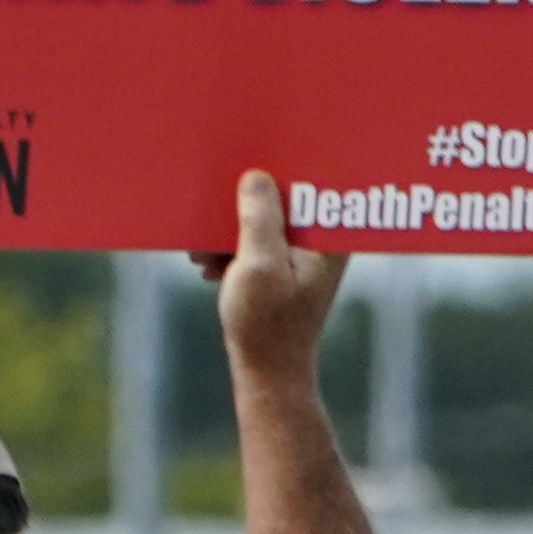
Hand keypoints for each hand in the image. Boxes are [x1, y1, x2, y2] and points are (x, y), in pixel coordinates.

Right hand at [192, 169, 351, 375]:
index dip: (277, 169)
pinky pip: (254, 240)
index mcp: (330, 235)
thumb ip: (260, 219)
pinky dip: (230, 248)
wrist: (266, 371)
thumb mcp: (259, 266)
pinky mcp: (282, 265)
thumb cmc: (267, 324)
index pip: (308, 183)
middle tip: (211, 215)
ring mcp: (302, 252)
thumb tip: (257, 176)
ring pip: (262, 219)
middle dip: (242, 204)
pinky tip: (209, 266)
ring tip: (203, 254)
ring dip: (228, 230)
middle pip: (282, 197)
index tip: (245, 162)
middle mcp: (322, 238)